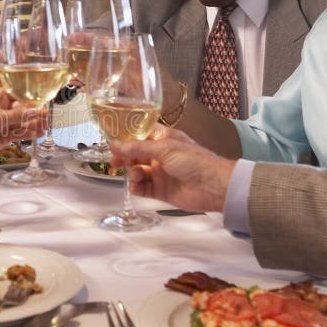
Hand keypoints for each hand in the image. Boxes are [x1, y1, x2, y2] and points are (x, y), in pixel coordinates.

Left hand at [0, 88, 46, 167]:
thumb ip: (18, 115)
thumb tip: (36, 110)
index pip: (17, 94)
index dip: (29, 98)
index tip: (42, 101)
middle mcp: (1, 109)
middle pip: (22, 109)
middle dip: (34, 113)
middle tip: (48, 116)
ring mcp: (3, 123)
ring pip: (22, 122)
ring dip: (34, 124)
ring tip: (46, 126)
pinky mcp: (4, 136)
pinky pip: (19, 133)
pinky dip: (28, 134)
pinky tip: (38, 134)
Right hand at [109, 125, 234, 211]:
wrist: (213, 187)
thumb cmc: (193, 161)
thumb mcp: (164, 148)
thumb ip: (137, 147)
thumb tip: (114, 144)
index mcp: (164, 140)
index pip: (142, 134)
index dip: (127, 137)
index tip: (112, 140)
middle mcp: (161, 155)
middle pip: (136, 154)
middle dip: (125, 157)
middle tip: (114, 162)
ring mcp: (161, 173)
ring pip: (138, 172)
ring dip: (133, 173)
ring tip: (136, 176)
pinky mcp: (161, 191)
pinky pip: (144, 189)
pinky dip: (137, 188)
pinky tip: (136, 187)